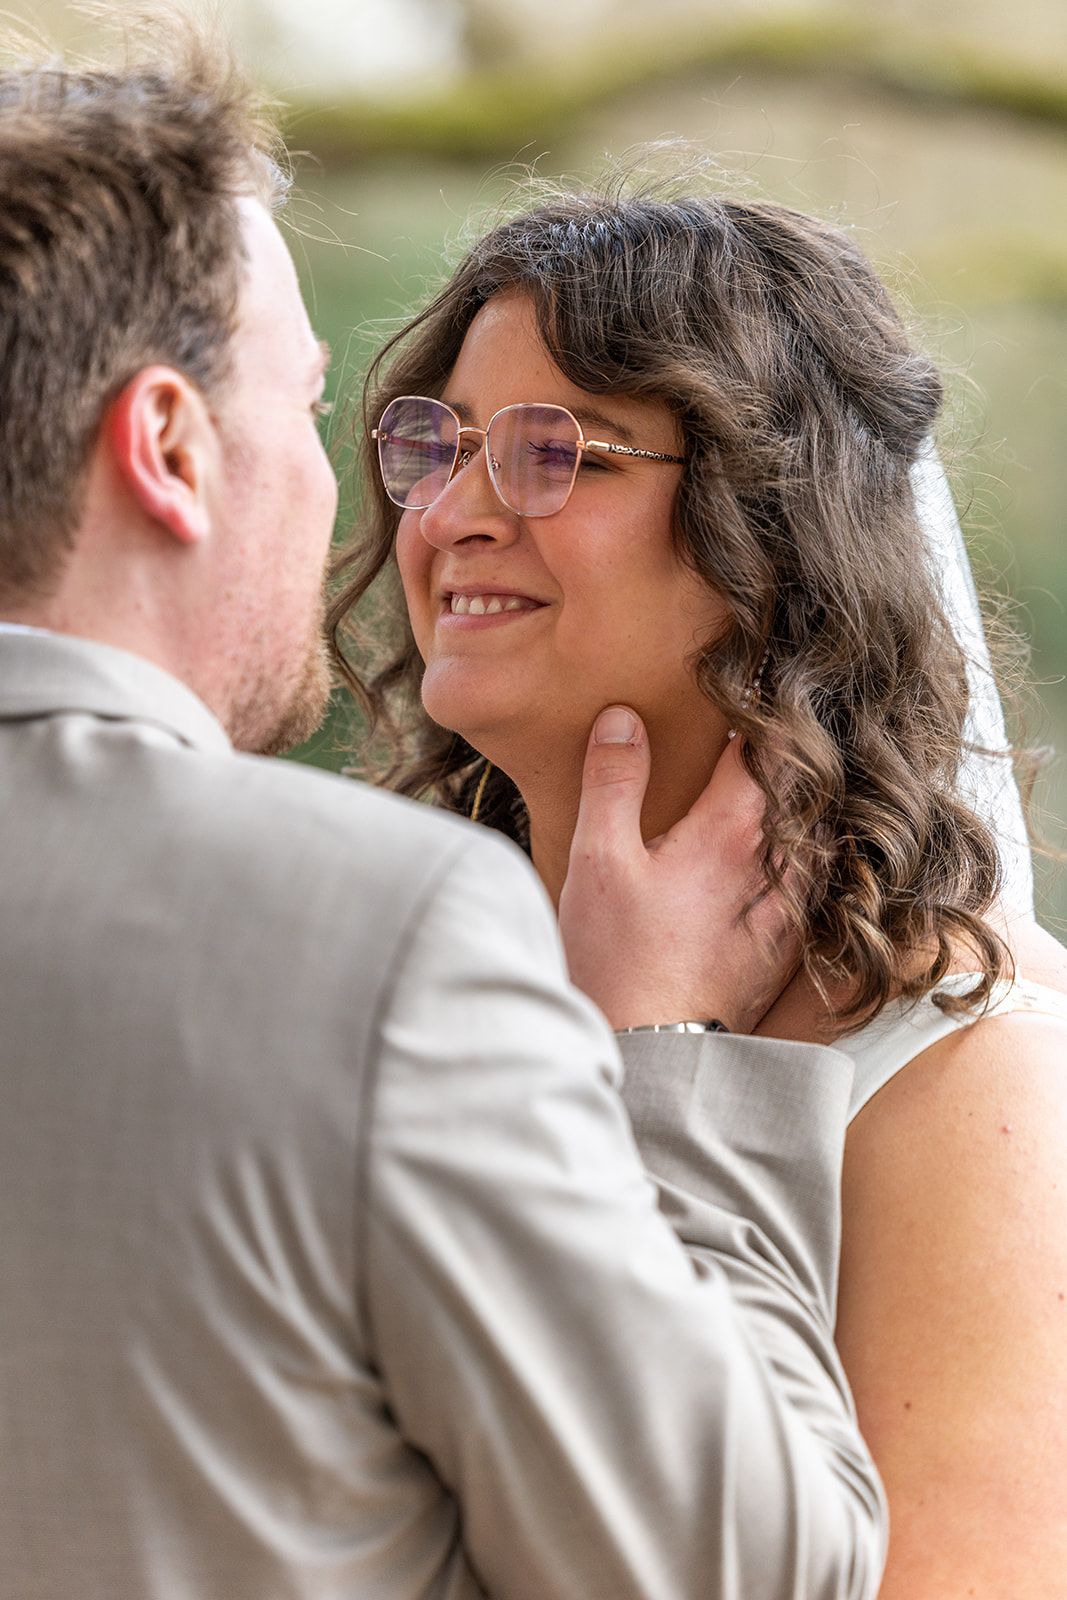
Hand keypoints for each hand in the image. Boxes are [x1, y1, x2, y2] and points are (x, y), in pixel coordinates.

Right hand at [558, 706, 798, 1032]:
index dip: (760, 712)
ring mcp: (789, 910)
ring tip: (792, 778)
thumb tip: (625, 717)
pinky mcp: (789, 947)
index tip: (755, 682)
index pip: (764, 749)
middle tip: (780, 720)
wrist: (656, 1053)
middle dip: (793, 753)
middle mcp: (776, 866)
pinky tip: (793, 849)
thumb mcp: (598, 860)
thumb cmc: (619, 958)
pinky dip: (812, 851)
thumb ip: (613, 782)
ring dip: (808, 802)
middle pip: (805, 788)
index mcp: (730, 832)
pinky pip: (817, 882)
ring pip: (821, 835)